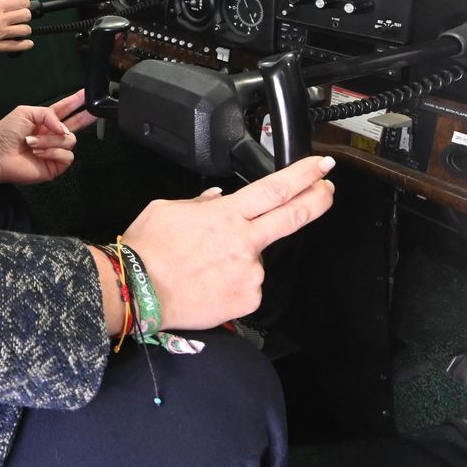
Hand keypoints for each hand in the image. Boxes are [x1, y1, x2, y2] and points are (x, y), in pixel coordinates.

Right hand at [0, 0, 32, 55]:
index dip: (24, 3)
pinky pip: (16, 47)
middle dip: (25, 16)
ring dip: (24, 30)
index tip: (22, 5)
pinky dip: (25, 45)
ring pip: (24, 30)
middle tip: (20, 18)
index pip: (20, 1)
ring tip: (20, 30)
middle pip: (25, 15)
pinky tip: (27, 43)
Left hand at [0, 89, 98, 185]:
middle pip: (75, 124)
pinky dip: (52, 152)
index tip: (87, 94)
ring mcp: (55, 151)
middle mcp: (52, 135)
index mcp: (44, 121)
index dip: (75, 102)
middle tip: (94, 112)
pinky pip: (66, 156)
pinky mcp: (55, 165)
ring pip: (69, 140)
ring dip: (50, 140)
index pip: (64, 110)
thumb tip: (63, 128)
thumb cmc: (6, 133)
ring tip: (32, 142)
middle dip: (85, 117)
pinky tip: (38, 152)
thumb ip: (48, 114)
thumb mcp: (25, 112)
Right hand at [120, 156, 335, 330]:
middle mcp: (244, 241)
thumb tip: (217, 198)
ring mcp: (250, 272)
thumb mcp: (167, 209)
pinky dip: (234, 282)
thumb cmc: (148, 251)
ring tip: (206, 265)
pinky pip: (248, 285)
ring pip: (257, 257)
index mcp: (226, 214)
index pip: (276, 188)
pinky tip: (209, 283)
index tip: (321, 167)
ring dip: (241, 257)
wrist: (138, 291)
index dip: (304, 175)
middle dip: (317, 199)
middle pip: (294, 215)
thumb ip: (199, 203)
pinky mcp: (249, 299)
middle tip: (327, 189)